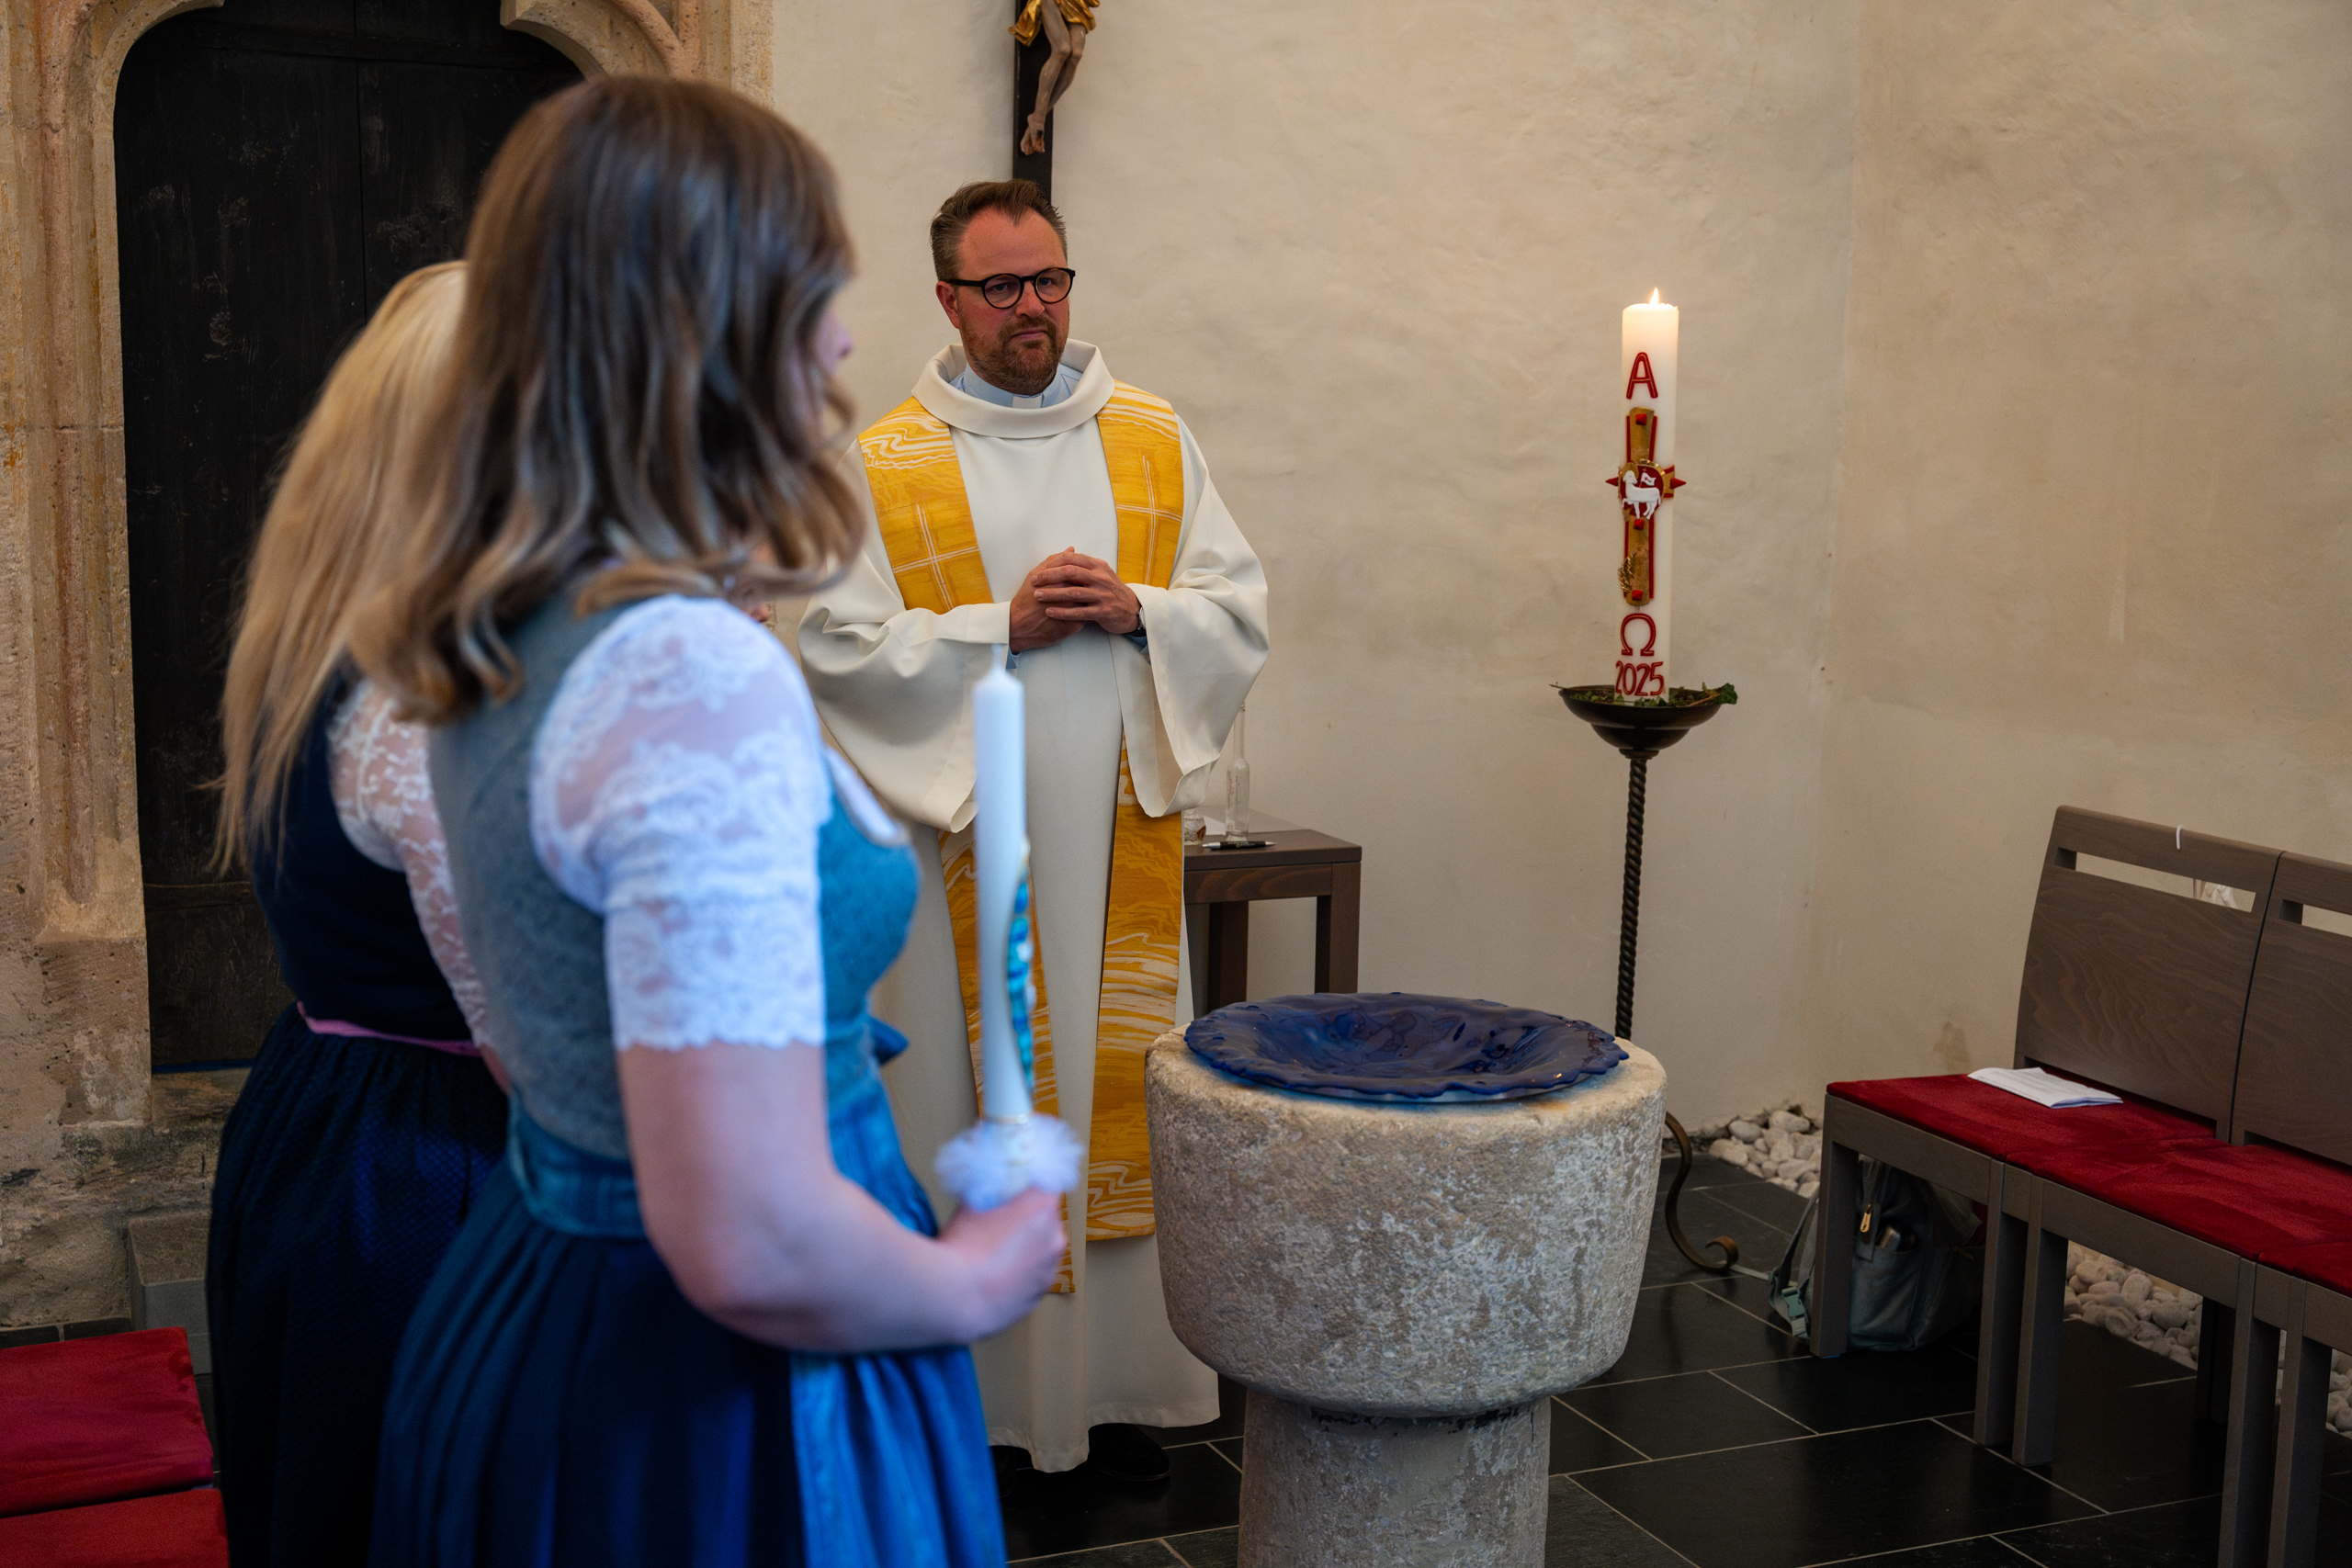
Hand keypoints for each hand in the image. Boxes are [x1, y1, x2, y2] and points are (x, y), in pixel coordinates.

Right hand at [938, 1187, 1065, 1337]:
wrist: (957, 1299)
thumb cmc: (963, 1246)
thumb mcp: (972, 1202)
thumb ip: (989, 1189)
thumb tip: (991, 1185)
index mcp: (1042, 1206)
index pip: (1048, 1180)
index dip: (1030, 1183)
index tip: (1014, 1186)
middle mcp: (1055, 1235)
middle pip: (1046, 1216)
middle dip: (1026, 1217)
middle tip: (996, 1223)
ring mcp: (1050, 1268)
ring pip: (1041, 1248)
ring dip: (1025, 1246)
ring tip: (992, 1255)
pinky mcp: (1040, 1293)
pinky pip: (1034, 1274)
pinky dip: (1020, 1272)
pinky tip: (995, 1275)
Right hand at [1009, 553, 1084, 653]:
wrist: (1019, 625)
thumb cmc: (1026, 599)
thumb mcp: (1036, 574)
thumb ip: (1054, 561)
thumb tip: (1071, 550)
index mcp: (1063, 581)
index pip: (1082, 572)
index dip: (1082, 572)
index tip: (1078, 575)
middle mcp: (1071, 596)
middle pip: (1088, 586)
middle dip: (1087, 584)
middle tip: (1080, 585)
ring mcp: (1075, 612)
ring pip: (1090, 601)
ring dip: (1088, 597)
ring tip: (1079, 597)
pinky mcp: (1075, 625)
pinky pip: (1087, 616)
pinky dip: (1084, 611)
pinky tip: (1077, 610)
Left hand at [1028, 549, 1139, 635]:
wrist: (1133, 609)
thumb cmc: (1112, 591)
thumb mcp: (1101, 573)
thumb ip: (1084, 564)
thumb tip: (1067, 551)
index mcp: (1098, 566)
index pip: (1072, 559)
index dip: (1053, 563)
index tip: (1038, 570)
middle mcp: (1101, 578)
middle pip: (1070, 573)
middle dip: (1049, 576)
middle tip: (1034, 581)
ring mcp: (1103, 595)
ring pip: (1073, 592)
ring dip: (1053, 594)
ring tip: (1037, 596)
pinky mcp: (1103, 612)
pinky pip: (1079, 612)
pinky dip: (1063, 612)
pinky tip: (1050, 612)